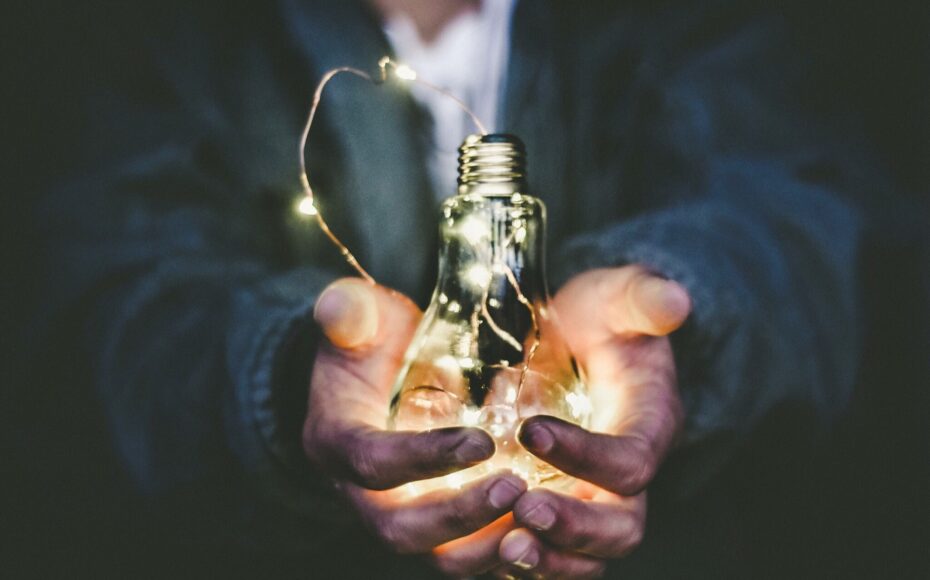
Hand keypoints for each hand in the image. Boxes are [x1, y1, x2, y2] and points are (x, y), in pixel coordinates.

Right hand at [303, 278, 527, 575]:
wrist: (377, 376)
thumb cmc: (372, 341)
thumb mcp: (359, 317)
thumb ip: (350, 311)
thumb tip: (338, 307)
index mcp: (336, 442)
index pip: (372, 463)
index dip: (424, 458)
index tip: (482, 441)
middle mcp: (361, 494)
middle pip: (401, 530)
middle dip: (459, 516)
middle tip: (516, 488)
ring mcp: (398, 516)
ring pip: (437, 557)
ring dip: (487, 547)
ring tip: (539, 517)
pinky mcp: (434, 528)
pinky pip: (467, 557)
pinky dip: (504, 554)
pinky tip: (548, 535)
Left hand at [495, 266, 690, 577]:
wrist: (581, 340)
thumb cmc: (601, 318)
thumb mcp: (619, 297)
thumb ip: (643, 298)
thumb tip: (674, 300)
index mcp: (649, 425)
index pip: (630, 461)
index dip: (586, 455)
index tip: (529, 430)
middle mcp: (627, 475)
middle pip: (620, 526)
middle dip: (575, 527)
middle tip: (523, 510)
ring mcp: (595, 498)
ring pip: (587, 556)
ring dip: (550, 559)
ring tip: (505, 548)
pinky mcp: (563, 507)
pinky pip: (553, 554)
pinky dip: (525, 563)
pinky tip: (484, 551)